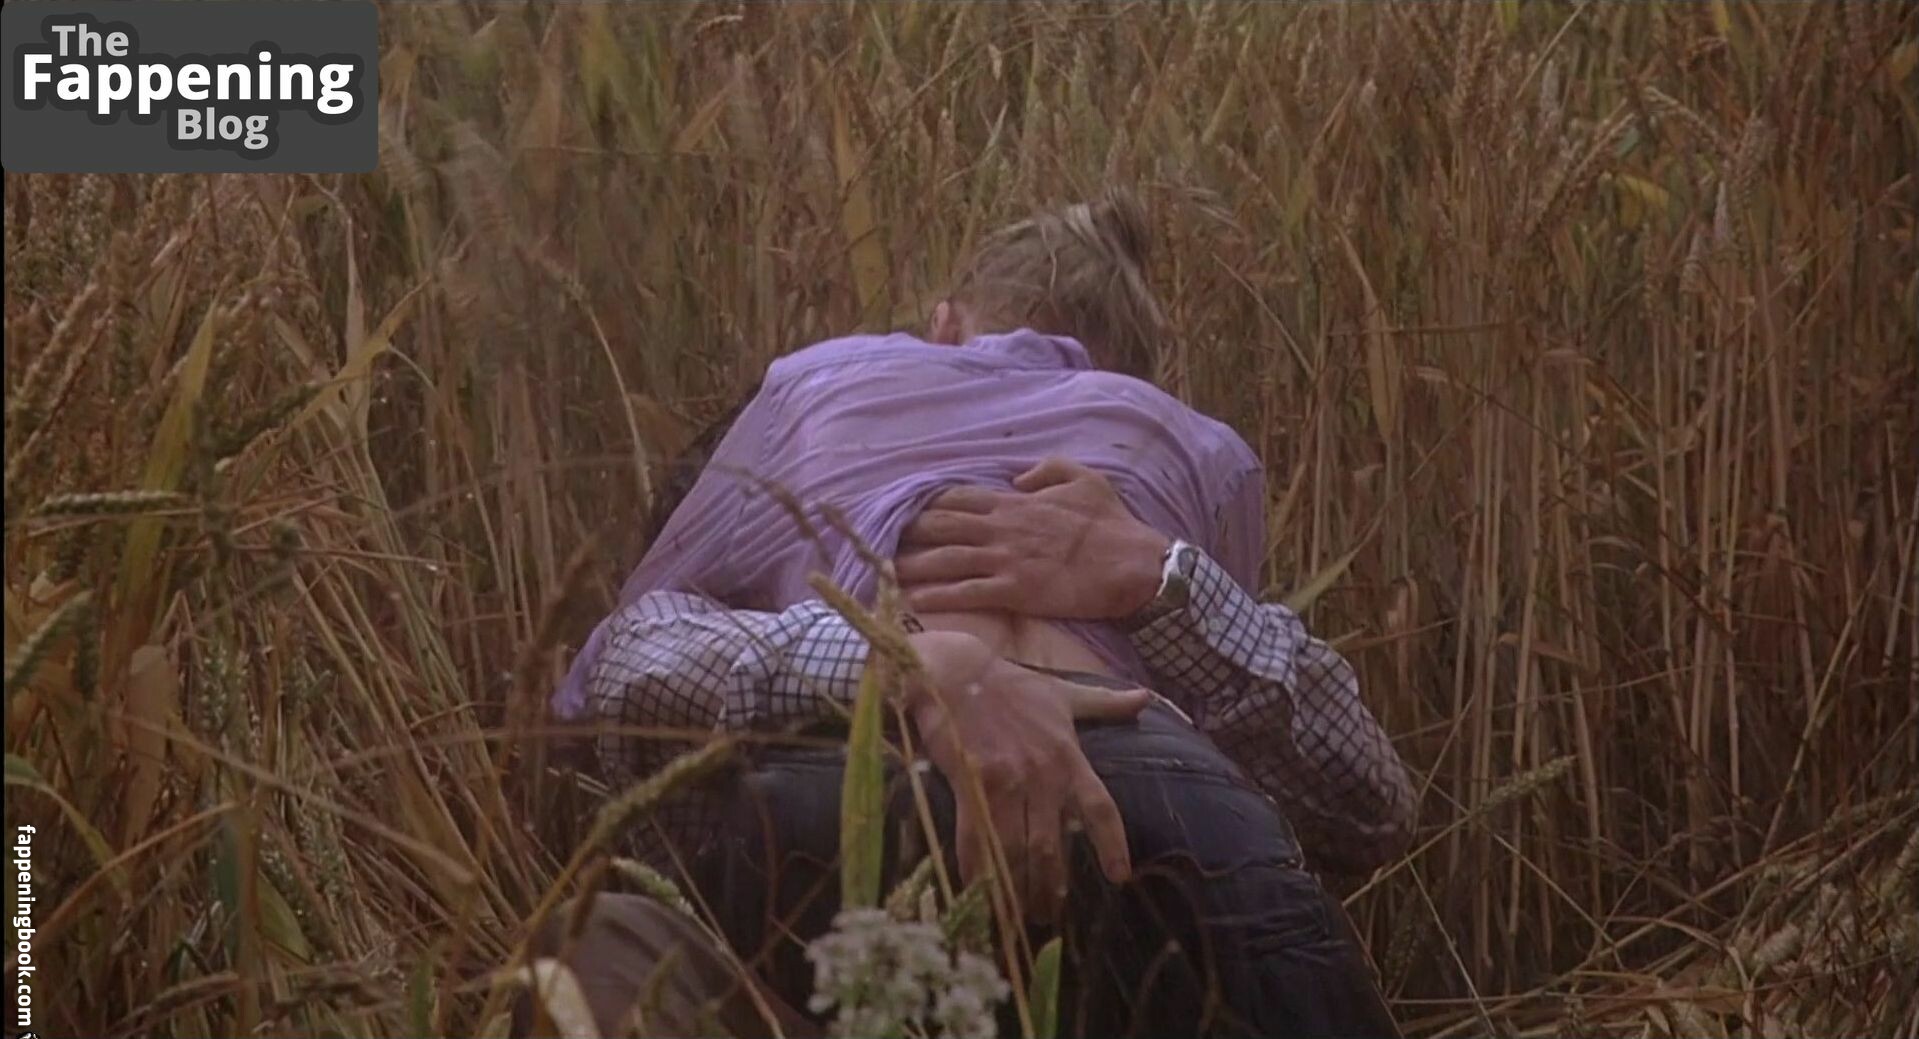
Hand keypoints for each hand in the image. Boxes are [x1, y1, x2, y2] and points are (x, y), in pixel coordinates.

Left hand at [897, 458, 1171, 619]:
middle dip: (908, 532)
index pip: (960, 498)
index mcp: (1016, 503)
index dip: (928, 503)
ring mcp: (1006, 560)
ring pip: (947, 560)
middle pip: (942, 526)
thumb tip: (1016, 477)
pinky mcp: (1015, 591)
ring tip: (883, 572)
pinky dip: (939, 597)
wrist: (1134, 565)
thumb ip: (1047, 470)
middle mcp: (1003, 529)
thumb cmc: (1113, 524)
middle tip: (877, 539)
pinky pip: (967, 593)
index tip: (904, 509)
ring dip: (913, 566)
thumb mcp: (1084, 480)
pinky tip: (915, 602)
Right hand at [905, 630, 1148, 921]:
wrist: (954, 671)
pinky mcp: (970, 785)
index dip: (1111, 845)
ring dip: (1020, 888)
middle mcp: (1042, 774)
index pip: (1100, 808)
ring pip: (1018, 849)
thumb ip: (1104, 703)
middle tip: (1050, 916)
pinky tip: (978, 893)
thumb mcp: (1063, 693)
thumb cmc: (1010, 684)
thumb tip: (1146, 697)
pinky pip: (976, 838)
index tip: (1119, 878)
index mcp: (1068, 756)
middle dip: (1052, 886)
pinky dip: (978, 870)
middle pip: (1053, 845)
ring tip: (1020, 917)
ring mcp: (1006, 782)